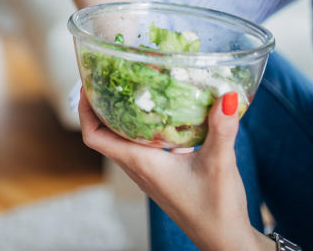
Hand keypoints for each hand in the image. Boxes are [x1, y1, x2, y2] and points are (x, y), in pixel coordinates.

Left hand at [78, 91, 272, 250]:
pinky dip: (142, 128)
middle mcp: (139, 168)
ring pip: (122, 141)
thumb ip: (222, 129)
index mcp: (141, 163)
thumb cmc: (216, 209)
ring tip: (131, 90)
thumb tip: (228, 96)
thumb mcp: (220, 164)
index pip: (95, 137)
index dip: (84, 111)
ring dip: (120, 117)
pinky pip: (141, 148)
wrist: (224, 241)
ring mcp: (149, 174)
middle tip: (108, 79)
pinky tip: (162, 116)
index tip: (87, 86)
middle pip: (104, 135)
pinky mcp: (161, 177)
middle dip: (100, 106)